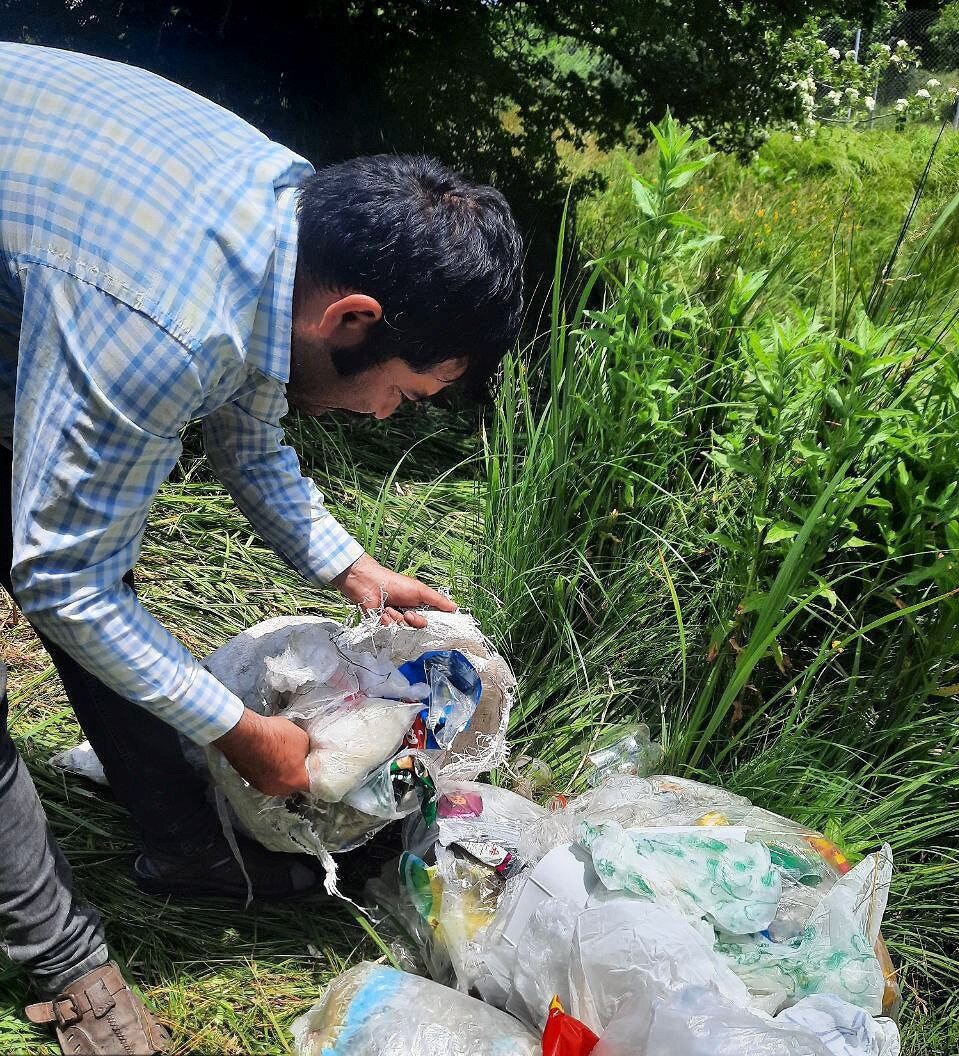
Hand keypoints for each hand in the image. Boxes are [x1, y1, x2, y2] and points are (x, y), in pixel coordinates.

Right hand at [211, 708, 310, 795]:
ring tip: (280, 753)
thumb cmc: (273, 736)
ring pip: (277, 780)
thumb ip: (306, 750)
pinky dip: (266, 767)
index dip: (317, 775)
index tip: (318, 769)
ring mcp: (262, 785)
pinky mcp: (249, 779)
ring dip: (280, 769)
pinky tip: (266, 753)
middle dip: (297, 771)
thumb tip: (304, 752)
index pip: (313, 784)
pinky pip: (263, 775)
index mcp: (295, 781)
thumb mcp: (301, 738)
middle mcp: (278, 789)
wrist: (244, 734)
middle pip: (294, 783)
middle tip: (298, 758)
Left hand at [332, 552, 456, 627]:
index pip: (432, 620)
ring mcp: (397, 622)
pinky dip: (387, 621)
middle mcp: (409, 615)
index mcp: (419, 606)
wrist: (370, 585)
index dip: (434, 623)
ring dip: (397, 619)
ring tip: (390, 608)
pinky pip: (390, 632)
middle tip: (407, 612)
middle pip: (419, 629)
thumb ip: (438, 600)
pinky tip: (382, 612)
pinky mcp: (384, 627)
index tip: (434, 623)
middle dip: (414, 621)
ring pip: (404, 631)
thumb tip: (455, 608)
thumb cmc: (395, 584)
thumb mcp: (420, 590)